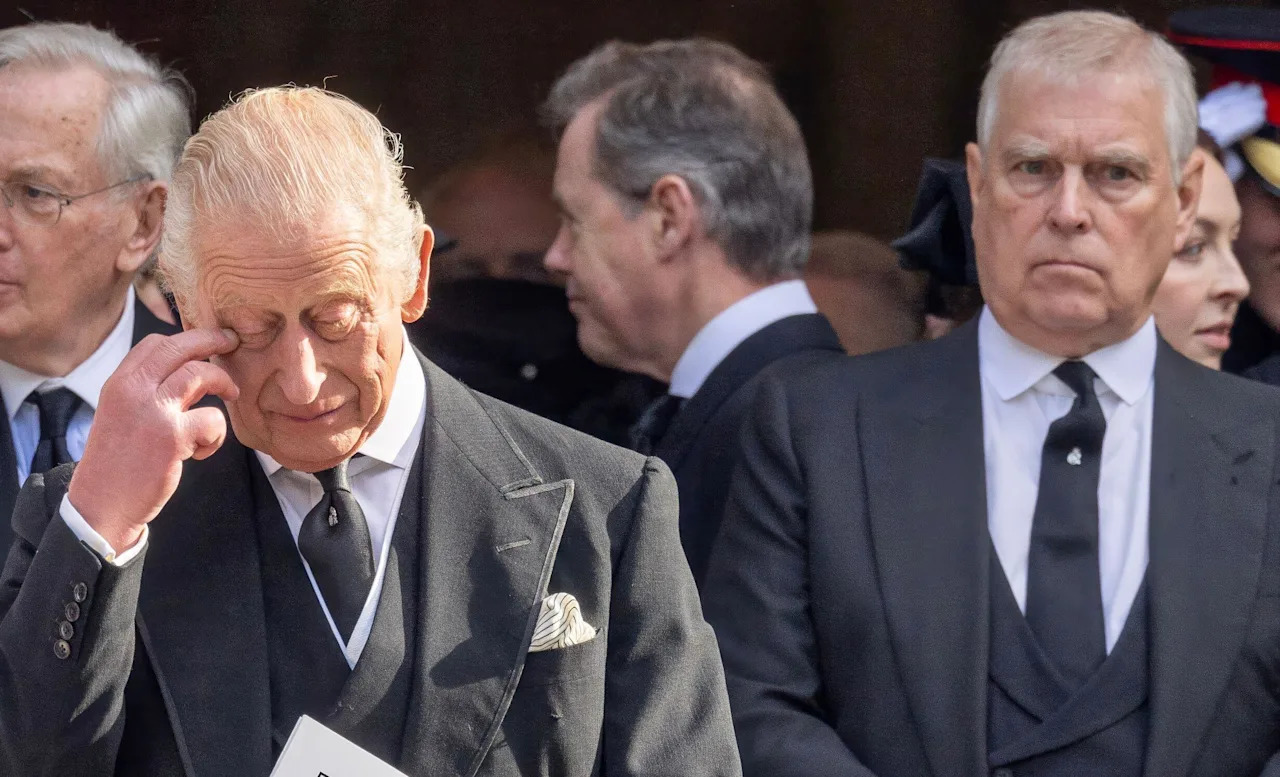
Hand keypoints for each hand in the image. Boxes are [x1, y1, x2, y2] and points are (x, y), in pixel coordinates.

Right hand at [68, 328, 239, 550]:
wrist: (102, 503)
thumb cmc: (118, 461)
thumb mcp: (121, 414)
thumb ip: (147, 390)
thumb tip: (188, 369)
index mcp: (119, 384)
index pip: (155, 343)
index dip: (186, 338)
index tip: (206, 343)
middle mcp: (133, 391)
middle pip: (180, 348)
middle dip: (212, 339)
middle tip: (232, 342)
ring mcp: (154, 412)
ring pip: (202, 375)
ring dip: (224, 383)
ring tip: (230, 396)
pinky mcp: (173, 438)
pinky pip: (214, 420)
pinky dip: (217, 435)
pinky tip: (202, 451)